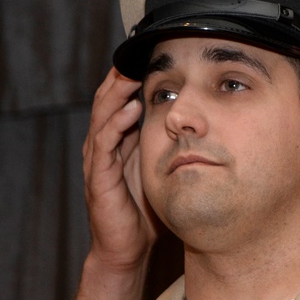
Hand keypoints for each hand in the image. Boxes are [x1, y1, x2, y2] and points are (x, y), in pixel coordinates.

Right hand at [81, 67, 160, 274]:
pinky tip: (129, 110)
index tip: (150, 55)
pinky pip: (104, 146)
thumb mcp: (161, 169)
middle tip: (137, 52)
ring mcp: (99, 162)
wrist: (128, 248)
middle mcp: (106, 147)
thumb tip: (201, 125)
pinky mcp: (99, 179)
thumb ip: (170, 146)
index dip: (131, 78)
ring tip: (129, 72)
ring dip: (115, 94)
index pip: (121, 101)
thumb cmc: (147, 209)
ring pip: (102, 117)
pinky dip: (115, 125)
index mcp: (120, 142)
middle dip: (121, 77)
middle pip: (108, 102)